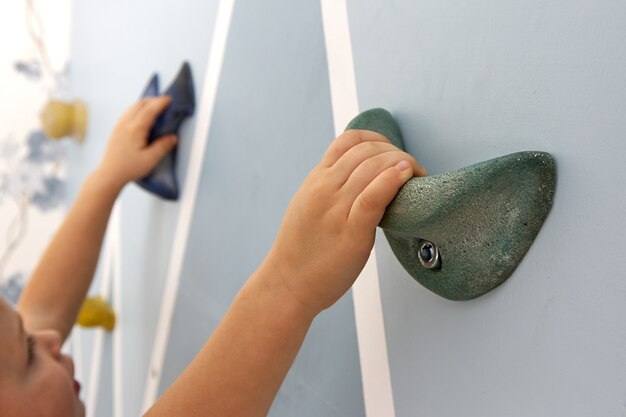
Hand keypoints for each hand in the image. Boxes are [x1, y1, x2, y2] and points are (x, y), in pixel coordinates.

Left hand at [96, 96, 177, 189]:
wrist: (109, 174)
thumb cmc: (129, 168)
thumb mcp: (150, 159)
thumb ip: (162, 146)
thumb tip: (174, 137)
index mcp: (135, 129)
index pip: (150, 110)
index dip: (160, 103)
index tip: (169, 99)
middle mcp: (126, 123)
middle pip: (140, 104)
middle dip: (154, 100)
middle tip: (165, 102)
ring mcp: (119, 125)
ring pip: (133, 106)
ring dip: (145, 103)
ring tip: (155, 106)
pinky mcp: (116, 129)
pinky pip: (128, 112)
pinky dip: (138, 108)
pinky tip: (142, 114)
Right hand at [263, 129, 426, 314]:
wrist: (287, 284)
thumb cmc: (301, 250)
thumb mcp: (308, 205)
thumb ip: (330, 188)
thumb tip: (359, 177)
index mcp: (316, 179)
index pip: (349, 141)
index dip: (378, 140)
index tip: (393, 154)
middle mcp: (324, 188)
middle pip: (367, 152)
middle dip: (396, 153)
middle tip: (413, 171)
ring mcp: (336, 209)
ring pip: (373, 168)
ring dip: (403, 165)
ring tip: (417, 176)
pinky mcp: (350, 232)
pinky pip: (373, 197)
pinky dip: (392, 180)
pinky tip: (406, 175)